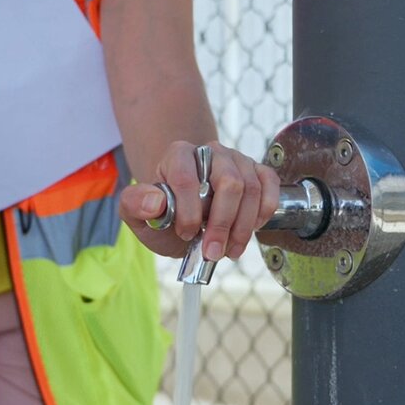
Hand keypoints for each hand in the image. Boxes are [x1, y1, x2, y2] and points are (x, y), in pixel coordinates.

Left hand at [119, 140, 279, 260]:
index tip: (185, 234)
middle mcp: (211, 152)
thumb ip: (134, 205)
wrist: (185, 221)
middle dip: (222, 223)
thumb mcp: (138, 216)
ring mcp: (237, 160)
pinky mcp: (257, 172)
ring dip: (243, 227)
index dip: (188, 211)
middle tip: (212, 252)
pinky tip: (250, 230)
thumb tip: (154, 203)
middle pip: (229, 182)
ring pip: (251, 188)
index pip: (187, 178)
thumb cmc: (163, 217)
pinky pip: (270, 186)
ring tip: (229, 251)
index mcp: (179, 155)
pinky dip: (263, 212)